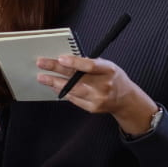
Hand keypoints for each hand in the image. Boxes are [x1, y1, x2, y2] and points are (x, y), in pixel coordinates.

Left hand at [36, 55, 157, 134]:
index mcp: (109, 70)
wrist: (125, 99)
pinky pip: (73, 99)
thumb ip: (90, 62)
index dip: (75, 62)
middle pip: (77, 79)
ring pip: (72, 91)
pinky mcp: (92, 108)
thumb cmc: (113, 78)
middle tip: (42, 64)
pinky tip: (54, 86)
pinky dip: (62, 92)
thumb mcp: (107, 65)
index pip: (91, 66)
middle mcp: (104, 85)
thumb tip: (67, 59)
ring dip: (54, 83)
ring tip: (43, 78)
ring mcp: (97, 99)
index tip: (61, 58)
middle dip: (56, 71)